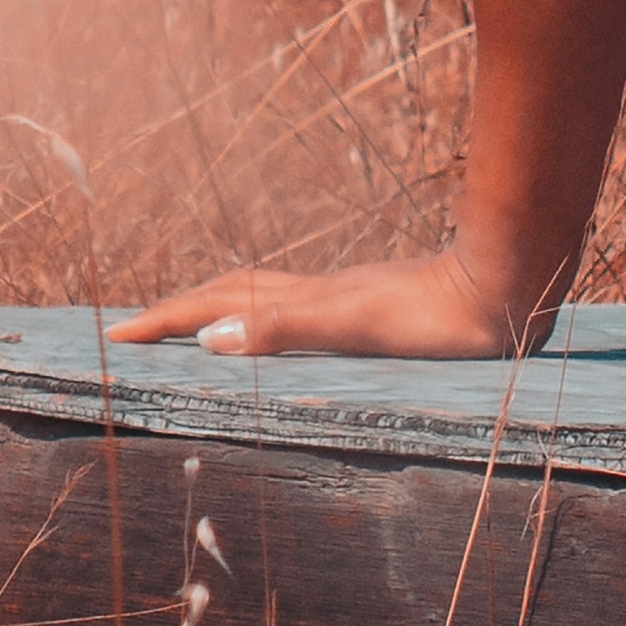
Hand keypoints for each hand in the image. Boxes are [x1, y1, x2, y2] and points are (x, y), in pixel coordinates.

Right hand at [109, 244, 542, 361]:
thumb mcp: (358, 328)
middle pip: (233, 294)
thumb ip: (286, 329)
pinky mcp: (375, 307)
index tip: (117, 334)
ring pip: (266, 298)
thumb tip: (210, 339)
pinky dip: (265, 318)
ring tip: (191, 328)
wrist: (507, 285)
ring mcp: (347, 298)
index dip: (167, 319)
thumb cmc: (441, 316)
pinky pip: (298, 309)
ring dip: (220, 310)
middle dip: (180, 311)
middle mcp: (320, 294)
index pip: (217, 306)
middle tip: (137, 330)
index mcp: (306, 301)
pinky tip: (282, 331)